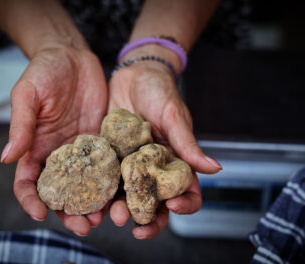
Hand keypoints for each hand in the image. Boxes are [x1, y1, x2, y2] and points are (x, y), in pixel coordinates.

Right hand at [0, 44, 107, 235]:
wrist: (72, 56)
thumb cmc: (43, 71)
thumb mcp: (27, 95)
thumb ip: (21, 126)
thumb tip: (6, 159)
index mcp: (34, 148)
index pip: (27, 182)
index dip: (30, 201)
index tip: (40, 214)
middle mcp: (58, 155)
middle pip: (61, 193)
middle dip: (69, 213)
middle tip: (84, 226)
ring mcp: (82, 151)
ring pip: (86, 186)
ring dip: (93, 204)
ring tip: (104, 217)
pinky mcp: (102, 142)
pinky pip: (106, 166)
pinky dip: (111, 183)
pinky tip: (121, 193)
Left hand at [108, 60, 221, 238]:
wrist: (132, 74)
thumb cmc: (160, 91)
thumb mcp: (174, 116)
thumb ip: (189, 145)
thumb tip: (215, 169)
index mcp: (176, 163)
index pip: (187, 193)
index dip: (183, 206)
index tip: (171, 205)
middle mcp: (154, 170)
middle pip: (154, 204)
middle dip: (144, 217)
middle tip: (131, 222)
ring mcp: (130, 166)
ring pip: (127, 198)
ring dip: (118, 210)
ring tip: (107, 215)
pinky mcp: (110, 159)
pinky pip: (105, 180)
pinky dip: (98, 192)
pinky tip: (88, 199)